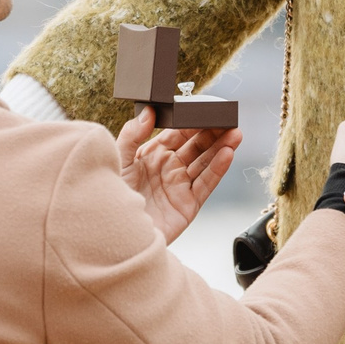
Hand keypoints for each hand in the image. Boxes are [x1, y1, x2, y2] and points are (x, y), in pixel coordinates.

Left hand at [117, 107, 241, 244]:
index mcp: (151, 155)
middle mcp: (168, 169)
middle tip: (227, 118)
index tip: (205, 109)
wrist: (114, 235)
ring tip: (235, 133)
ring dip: (221, 147)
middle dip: (212, 132)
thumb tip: (149, 111)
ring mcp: (179, 187)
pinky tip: (227, 154)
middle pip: (196, 146)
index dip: (192, 121)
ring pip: (205, 163)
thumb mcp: (118, 160)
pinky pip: (206, 184)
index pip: (176, 133)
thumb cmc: (109, 198)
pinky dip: (218, 169)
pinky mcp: (188, 205)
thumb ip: (132, 134)